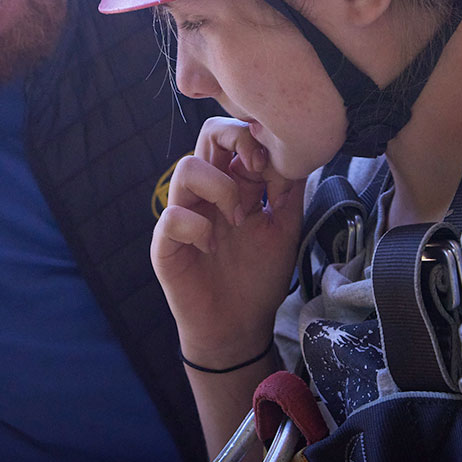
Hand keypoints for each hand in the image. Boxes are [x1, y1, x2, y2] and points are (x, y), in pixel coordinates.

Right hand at [153, 116, 303, 367]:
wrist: (239, 327)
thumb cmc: (258, 277)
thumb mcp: (284, 229)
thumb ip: (288, 190)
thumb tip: (295, 151)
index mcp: (232, 183)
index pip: (234, 135)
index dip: (255, 139)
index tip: (275, 168)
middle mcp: (205, 192)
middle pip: (206, 134)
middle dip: (235, 140)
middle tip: (257, 172)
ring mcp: (183, 215)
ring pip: (186, 169)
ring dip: (220, 188)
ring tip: (238, 220)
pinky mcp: (165, 244)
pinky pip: (173, 217)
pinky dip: (197, 227)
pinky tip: (212, 248)